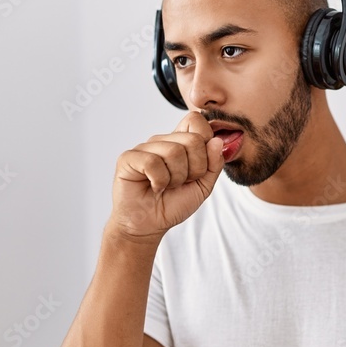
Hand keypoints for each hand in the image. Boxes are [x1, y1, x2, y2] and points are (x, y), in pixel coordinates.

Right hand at [107, 111, 224, 241]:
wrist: (150, 225)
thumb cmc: (173, 204)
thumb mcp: (203, 186)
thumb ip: (214, 164)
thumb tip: (217, 140)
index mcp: (180, 143)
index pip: (197, 121)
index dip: (206, 143)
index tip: (199, 168)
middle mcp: (162, 141)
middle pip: (192, 139)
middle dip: (195, 169)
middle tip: (181, 183)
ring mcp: (144, 148)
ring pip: (174, 151)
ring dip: (176, 178)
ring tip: (166, 186)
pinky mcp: (128, 158)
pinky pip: (153, 162)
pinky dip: (159, 181)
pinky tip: (154, 187)